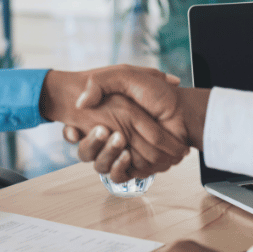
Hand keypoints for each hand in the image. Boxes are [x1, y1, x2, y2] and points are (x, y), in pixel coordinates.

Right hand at [64, 87, 210, 180]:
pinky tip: (126, 155)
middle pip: (86, 151)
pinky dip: (120, 167)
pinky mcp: (134, 167)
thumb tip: (80, 103)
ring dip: (106, 153)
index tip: (74, 130)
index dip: (71, 133)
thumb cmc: (156, 92)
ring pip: (100, 164)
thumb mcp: (125, 76)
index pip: (76, 131)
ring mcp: (121, 153)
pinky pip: (118, 175)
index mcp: (103, 117)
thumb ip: (100, 83)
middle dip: (91, 143)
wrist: (181, 110)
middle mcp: (109, 137)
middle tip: (103, 130)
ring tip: (119, 139)